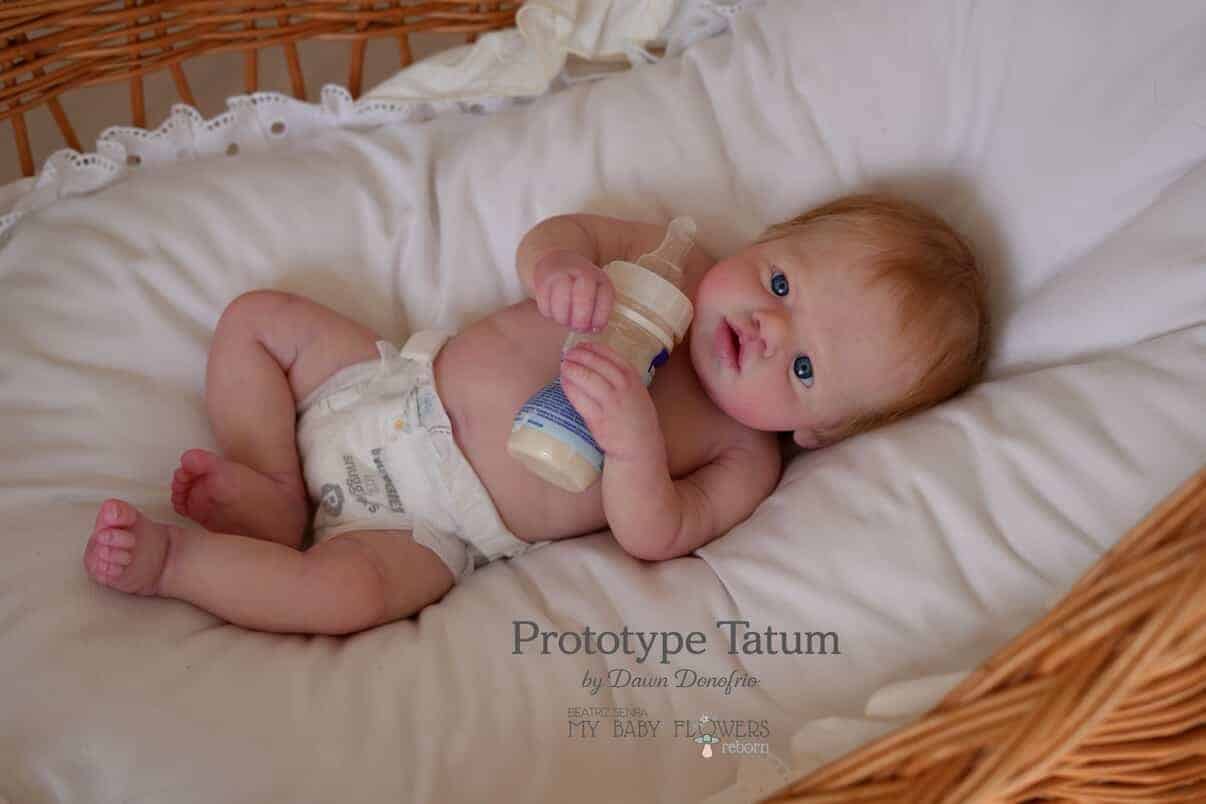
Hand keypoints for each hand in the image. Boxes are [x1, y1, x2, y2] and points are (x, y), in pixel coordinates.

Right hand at [533, 250, 614, 331]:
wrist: (557, 263)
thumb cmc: (580, 287)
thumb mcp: (595, 294)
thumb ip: (596, 312)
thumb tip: (595, 330)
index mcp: (600, 278)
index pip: (605, 296)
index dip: (601, 315)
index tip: (597, 328)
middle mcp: (582, 272)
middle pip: (583, 295)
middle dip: (581, 317)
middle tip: (578, 327)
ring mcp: (561, 274)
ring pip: (561, 298)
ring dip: (563, 317)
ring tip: (564, 321)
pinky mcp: (542, 280)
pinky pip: (545, 301)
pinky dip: (549, 312)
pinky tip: (553, 313)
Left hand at [560, 342, 660, 461]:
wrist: (640, 445)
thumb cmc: (636, 417)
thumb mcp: (637, 390)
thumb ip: (621, 376)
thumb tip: (595, 361)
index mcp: (633, 378)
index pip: (610, 356)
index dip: (593, 348)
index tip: (581, 345)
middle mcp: (623, 388)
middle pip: (596, 365)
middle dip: (579, 356)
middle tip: (567, 354)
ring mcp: (611, 404)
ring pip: (587, 379)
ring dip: (572, 370)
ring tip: (563, 366)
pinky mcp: (598, 420)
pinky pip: (580, 399)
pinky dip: (570, 388)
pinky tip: (564, 382)